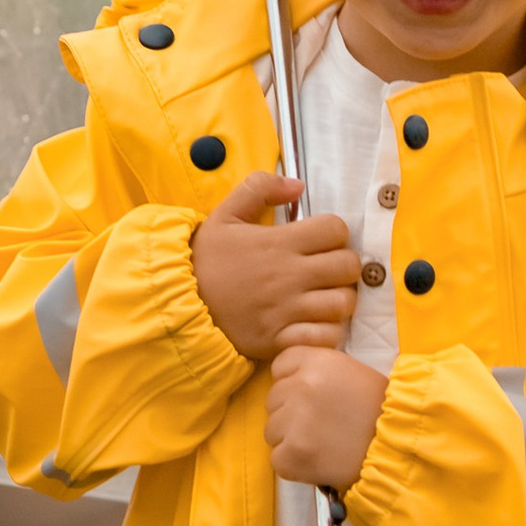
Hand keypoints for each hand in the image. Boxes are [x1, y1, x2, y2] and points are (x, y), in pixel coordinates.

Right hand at [191, 170, 359, 363]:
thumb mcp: (224, 214)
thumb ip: (259, 188)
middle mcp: (289, 276)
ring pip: (343, 303)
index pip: (336, 229)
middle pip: (348, 266)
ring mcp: (287, 311)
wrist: (177, 304)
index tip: (321, 240)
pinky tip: (314, 323)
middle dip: (343, 264)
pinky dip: (327, 331)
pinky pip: (326, 337)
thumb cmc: (205, 260)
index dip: (334, 232)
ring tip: (323, 296)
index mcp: (279, 243)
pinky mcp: (281, 340)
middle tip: (327, 269)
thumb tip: (298, 184)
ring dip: (338, 298)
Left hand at [265, 346, 388, 492]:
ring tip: (322, 443)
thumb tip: (286, 379)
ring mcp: (294, 422)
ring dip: (290, 439)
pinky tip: (318, 460)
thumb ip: (315, 369)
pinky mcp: (292, 455)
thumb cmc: (379, 409)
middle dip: (291, 413)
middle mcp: (301, 386)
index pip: (280, 367)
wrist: (399, 448)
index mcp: (316, 361)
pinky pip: (278, 459)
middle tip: (322, 424)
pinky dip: (294, 464)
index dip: (292, 382)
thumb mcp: (350, 371)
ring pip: (272, 431)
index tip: (312, 397)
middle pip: (273, 400)